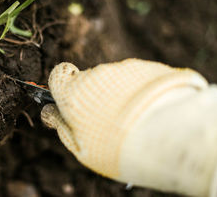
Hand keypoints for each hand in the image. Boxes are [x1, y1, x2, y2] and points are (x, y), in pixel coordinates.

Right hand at [41, 58, 216, 195]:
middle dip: (97, 96)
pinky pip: (139, 79)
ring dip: (122, 94)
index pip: (58, 74)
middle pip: (90, 81)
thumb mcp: (82, 147)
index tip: (70, 94)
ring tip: (137, 120)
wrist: (167, 136)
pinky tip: (152, 111)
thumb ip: (62, 126)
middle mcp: (96, 75)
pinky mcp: (148, 68)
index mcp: (73, 93)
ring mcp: (123, 69)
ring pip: (116, 80)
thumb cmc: (117, 148)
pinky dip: (141, 92)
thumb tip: (48, 111)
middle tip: (111, 120)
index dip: (63, 83)